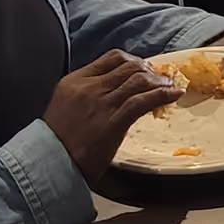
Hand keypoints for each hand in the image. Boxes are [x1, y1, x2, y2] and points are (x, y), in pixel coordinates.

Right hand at [43, 51, 182, 183]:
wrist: (50, 165)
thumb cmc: (58, 141)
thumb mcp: (66, 105)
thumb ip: (88, 92)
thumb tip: (115, 87)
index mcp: (76, 80)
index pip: (112, 58)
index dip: (134, 61)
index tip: (144, 68)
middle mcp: (89, 87)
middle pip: (129, 66)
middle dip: (149, 70)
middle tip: (160, 78)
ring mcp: (101, 104)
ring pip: (139, 80)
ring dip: (160, 81)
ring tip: (169, 86)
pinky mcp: (113, 122)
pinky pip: (143, 100)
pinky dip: (162, 94)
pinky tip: (172, 95)